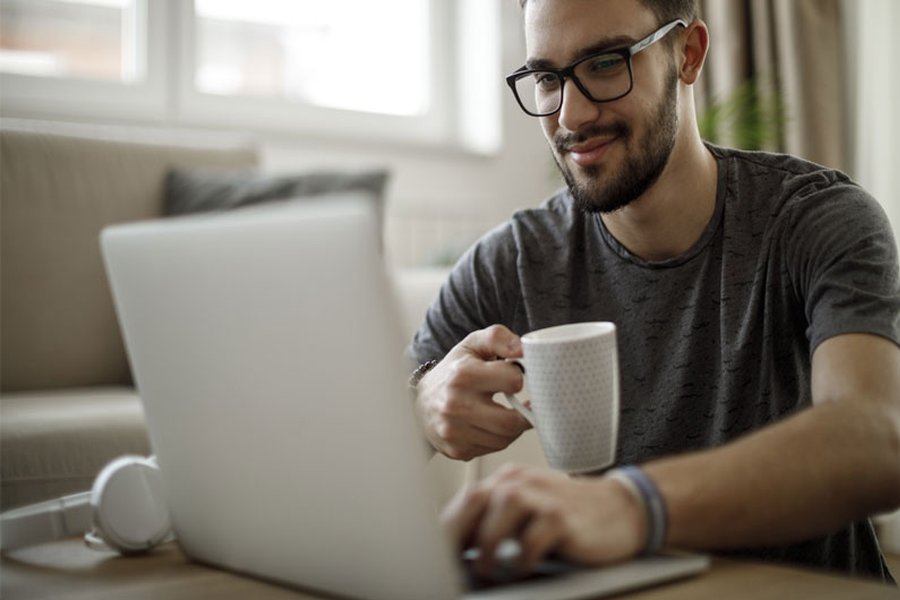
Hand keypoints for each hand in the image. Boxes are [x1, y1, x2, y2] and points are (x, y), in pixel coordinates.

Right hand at [415, 325, 530, 460]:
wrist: (421, 402)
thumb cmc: (453, 372)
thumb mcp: (472, 345)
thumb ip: (498, 338)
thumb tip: (522, 347)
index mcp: (463, 375)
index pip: (513, 381)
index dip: (517, 378)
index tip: (511, 378)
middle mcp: (455, 405)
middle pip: (511, 421)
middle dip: (523, 413)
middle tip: (522, 405)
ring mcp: (454, 431)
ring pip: (504, 439)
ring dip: (512, 427)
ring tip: (506, 413)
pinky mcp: (457, 449)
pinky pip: (492, 449)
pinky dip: (497, 438)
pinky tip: (491, 425)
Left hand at [441, 464, 645, 576]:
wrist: (622, 509)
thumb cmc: (571, 515)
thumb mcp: (529, 509)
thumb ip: (497, 518)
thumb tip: (457, 547)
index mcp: (508, 479)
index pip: (466, 500)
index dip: (447, 528)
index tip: (434, 552)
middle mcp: (520, 482)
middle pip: (474, 502)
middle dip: (456, 535)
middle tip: (450, 562)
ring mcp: (541, 497)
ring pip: (497, 519)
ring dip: (486, 549)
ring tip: (486, 569)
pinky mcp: (560, 518)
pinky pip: (529, 541)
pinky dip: (519, 560)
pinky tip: (520, 568)